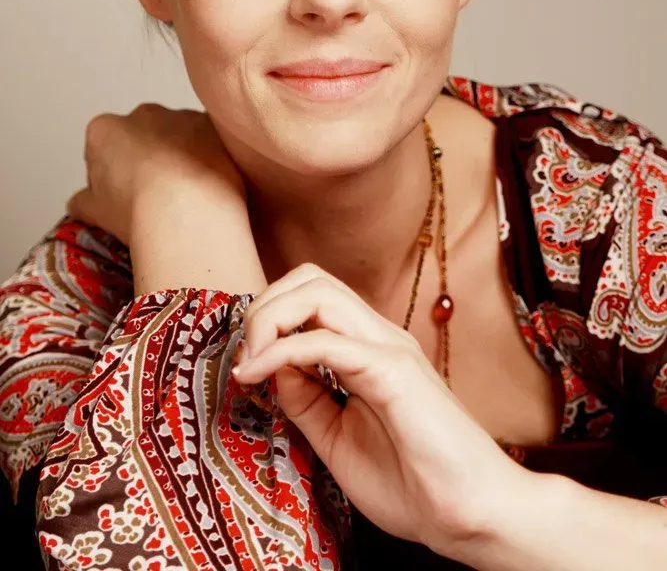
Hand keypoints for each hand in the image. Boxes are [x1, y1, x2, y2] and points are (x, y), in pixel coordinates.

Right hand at [66, 103, 247, 245]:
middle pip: (141, 136)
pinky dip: (210, 157)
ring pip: (178, 135)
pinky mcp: (215, 127)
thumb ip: (83, 201)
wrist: (188, 211)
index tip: (121, 198)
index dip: (110, 176)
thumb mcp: (95, 213)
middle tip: (155, 196)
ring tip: (186, 194)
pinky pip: (210, 140)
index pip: (101, 150)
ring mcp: (181, 117)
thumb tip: (80, 203)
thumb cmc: (140, 209)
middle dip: (146, 159)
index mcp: (105, 130)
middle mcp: (143, 114)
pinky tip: (209, 185)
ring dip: (180, 155)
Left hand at [234, 263, 526, 558]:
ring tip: (249, 363)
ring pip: (317, 292)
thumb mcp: (337, 437)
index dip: (269, 317)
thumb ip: (305, 399)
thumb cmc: (414, 483)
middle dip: (264, 305)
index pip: (312, 296)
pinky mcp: (392, 371)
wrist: (471, 516)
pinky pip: (324, 343)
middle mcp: (379, 336)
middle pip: (310, 278)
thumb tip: (269, 366)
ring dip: (268, 318)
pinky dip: (280, 351)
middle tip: (244, 355)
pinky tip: (257, 376)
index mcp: (369, 348)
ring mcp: (388, 347)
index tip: (246, 365)